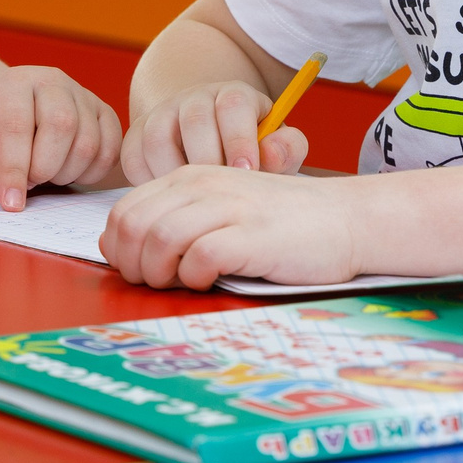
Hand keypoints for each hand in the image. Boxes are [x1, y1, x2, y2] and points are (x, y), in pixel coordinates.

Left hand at [0, 65, 122, 209]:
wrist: (14, 110)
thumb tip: (0, 168)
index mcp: (14, 83)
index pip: (17, 125)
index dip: (15, 168)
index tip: (12, 203)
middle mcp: (53, 81)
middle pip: (62, 125)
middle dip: (44, 168)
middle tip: (31, 181)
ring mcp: (83, 95)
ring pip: (88, 141)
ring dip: (66, 173)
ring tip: (47, 174)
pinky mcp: (104, 112)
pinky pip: (110, 150)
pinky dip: (91, 173)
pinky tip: (69, 171)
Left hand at [100, 166, 360, 290]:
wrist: (346, 219)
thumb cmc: (279, 225)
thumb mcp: (219, 210)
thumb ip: (170, 220)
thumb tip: (116, 245)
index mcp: (189, 178)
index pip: (124, 212)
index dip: (120, 249)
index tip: (141, 272)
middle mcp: (204, 185)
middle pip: (132, 226)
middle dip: (132, 265)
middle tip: (157, 284)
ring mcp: (228, 207)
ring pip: (158, 238)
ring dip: (159, 274)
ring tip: (182, 283)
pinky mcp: (252, 235)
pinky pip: (199, 256)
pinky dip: (194, 277)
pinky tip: (209, 280)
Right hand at [121, 81, 308, 183]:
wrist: (209, 145)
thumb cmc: (250, 154)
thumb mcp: (274, 150)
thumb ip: (286, 150)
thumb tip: (272, 154)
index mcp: (233, 96)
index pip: (234, 105)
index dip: (239, 138)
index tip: (247, 172)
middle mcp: (194, 98)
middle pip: (195, 120)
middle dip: (209, 160)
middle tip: (220, 194)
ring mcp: (161, 114)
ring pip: (158, 137)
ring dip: (176, 173)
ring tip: (194, 199)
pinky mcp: (135, 136)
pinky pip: (134, 158)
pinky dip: (150, 182)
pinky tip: (171, 198)